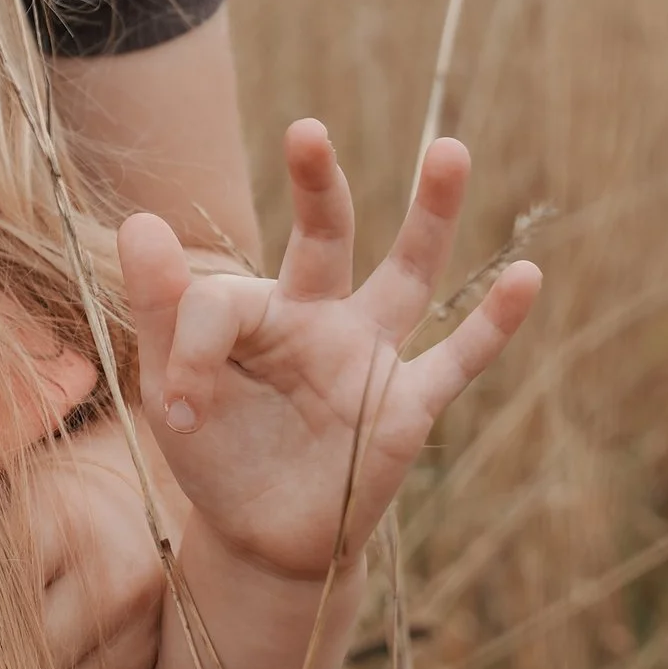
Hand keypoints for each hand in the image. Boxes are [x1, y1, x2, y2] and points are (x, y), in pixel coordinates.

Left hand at [118, 125, 538, 589]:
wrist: (261, 538)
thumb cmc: (217, 452)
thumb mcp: (171, 387)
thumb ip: (162, 309)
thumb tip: (139, 220)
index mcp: (257, 307)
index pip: (223, 299)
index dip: (192, 353)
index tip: (176, 409)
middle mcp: (320, 316)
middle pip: (326, 235)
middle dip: (317, 184)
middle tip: (305, 130)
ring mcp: (369, 357)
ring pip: (408, 274)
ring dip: (430, 215)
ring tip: (449, 149)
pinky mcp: (407, 407)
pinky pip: (457, 360)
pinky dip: (493, 323)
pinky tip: (528, 276)